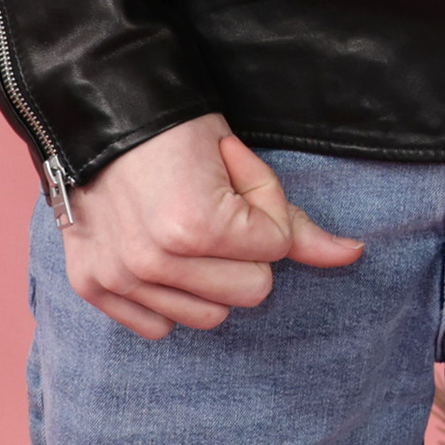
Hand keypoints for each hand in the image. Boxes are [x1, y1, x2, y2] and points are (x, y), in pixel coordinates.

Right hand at [58, 111, 362, 339]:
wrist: (98, 119)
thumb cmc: (176, 133)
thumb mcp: (241, 163)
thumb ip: (294, 222)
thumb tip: (352, 255)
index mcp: (196, 228)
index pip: (276, 249)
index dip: (267, 213)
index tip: (237, 183)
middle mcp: (153, 263)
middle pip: (249, 292)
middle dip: (247, 255)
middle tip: (218, 213)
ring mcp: (120, 279)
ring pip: (208, 317)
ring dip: (211, 282)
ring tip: (189, 236)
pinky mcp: (92, 287)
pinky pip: (158, 326)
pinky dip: (170, 299)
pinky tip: (163, 259)